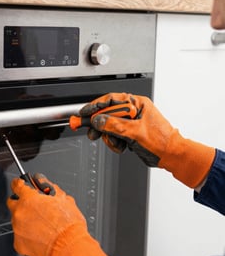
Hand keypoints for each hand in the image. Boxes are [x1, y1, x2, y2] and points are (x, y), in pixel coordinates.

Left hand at [7, 173, 113, 255]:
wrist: (69, 248)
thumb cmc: (68, 225)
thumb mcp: (63, 198)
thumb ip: (48, 186)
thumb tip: (41, 182)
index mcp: (29, 199)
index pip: (16, 185)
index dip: (20, 184)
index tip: (21, 185)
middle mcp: (19, 212)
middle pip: (12, 202)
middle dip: (21, 203)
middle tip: (34, 207)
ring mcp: (17, 229)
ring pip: (16, 220)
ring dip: (25, 220)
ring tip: (41, 226)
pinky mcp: (18, 244)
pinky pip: (19, 236)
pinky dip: (27, 236)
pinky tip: (39, 237)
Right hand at [80, 93, 214, 187]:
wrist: (171, 156)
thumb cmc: (161, 141)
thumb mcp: (135, 132)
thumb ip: (114, 125)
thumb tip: (98, 121)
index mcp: (137, 104)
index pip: (111, 100)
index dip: (95, 106)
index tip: (84, 113)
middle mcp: (133, 111)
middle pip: (107, 113)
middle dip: (101, 126)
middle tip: (92, 133)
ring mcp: (130, 122)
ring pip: (109, 126)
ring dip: (110, 137)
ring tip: (117, 143)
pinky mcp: (128, 132)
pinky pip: (114, 135)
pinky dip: (114, 142)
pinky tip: (122, 146)